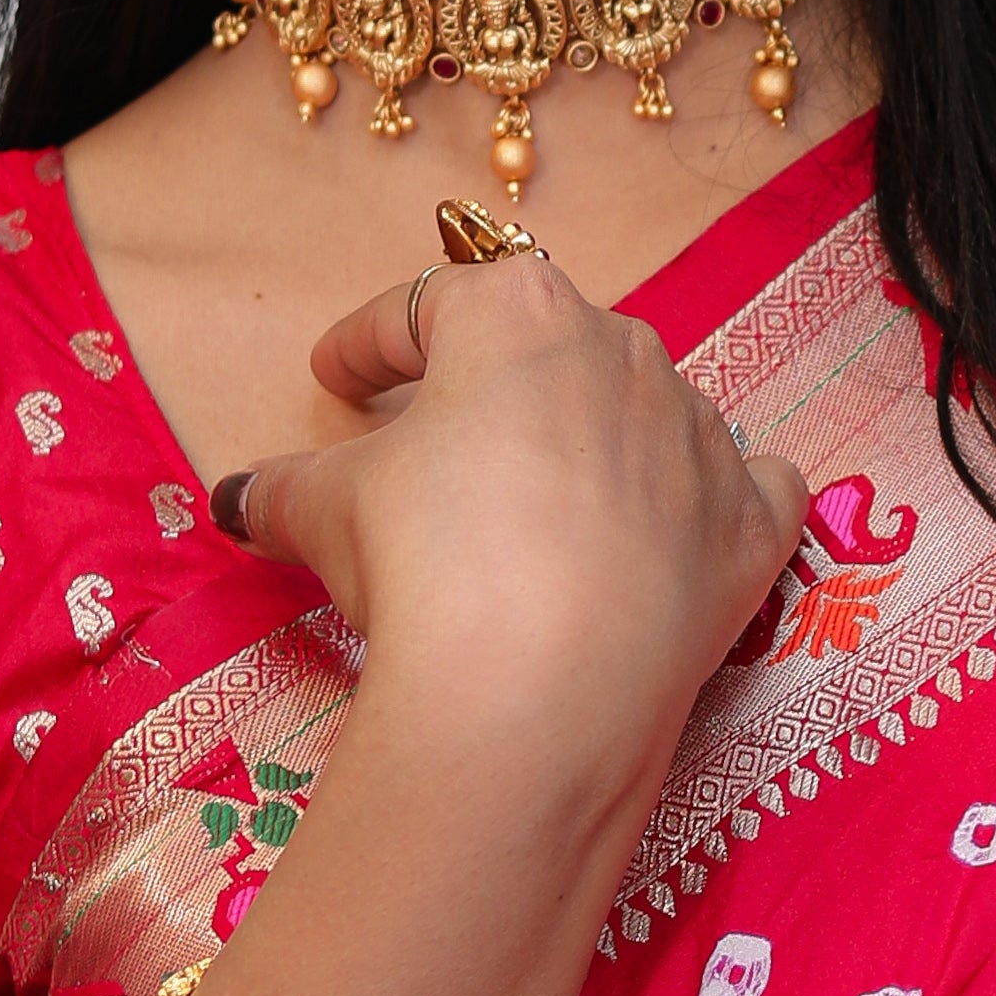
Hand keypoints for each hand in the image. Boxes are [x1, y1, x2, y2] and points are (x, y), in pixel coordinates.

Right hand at [218, 253, 805, 803]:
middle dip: (493, 390)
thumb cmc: (425, 561)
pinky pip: (752, 487)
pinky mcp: (747, 528)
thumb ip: (288, 490)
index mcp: (516, 315)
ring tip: (547, 501)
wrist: (536, 688)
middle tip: (440, 440)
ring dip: (599, 441)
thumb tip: (243, 501)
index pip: (424, 308)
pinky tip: (692, 515)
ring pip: (648, 410)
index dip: (368, 343)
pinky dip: (721, 497)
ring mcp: (699, 437)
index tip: (336, 376)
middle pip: (547, 350)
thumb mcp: (328, 510)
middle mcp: (623, 351)